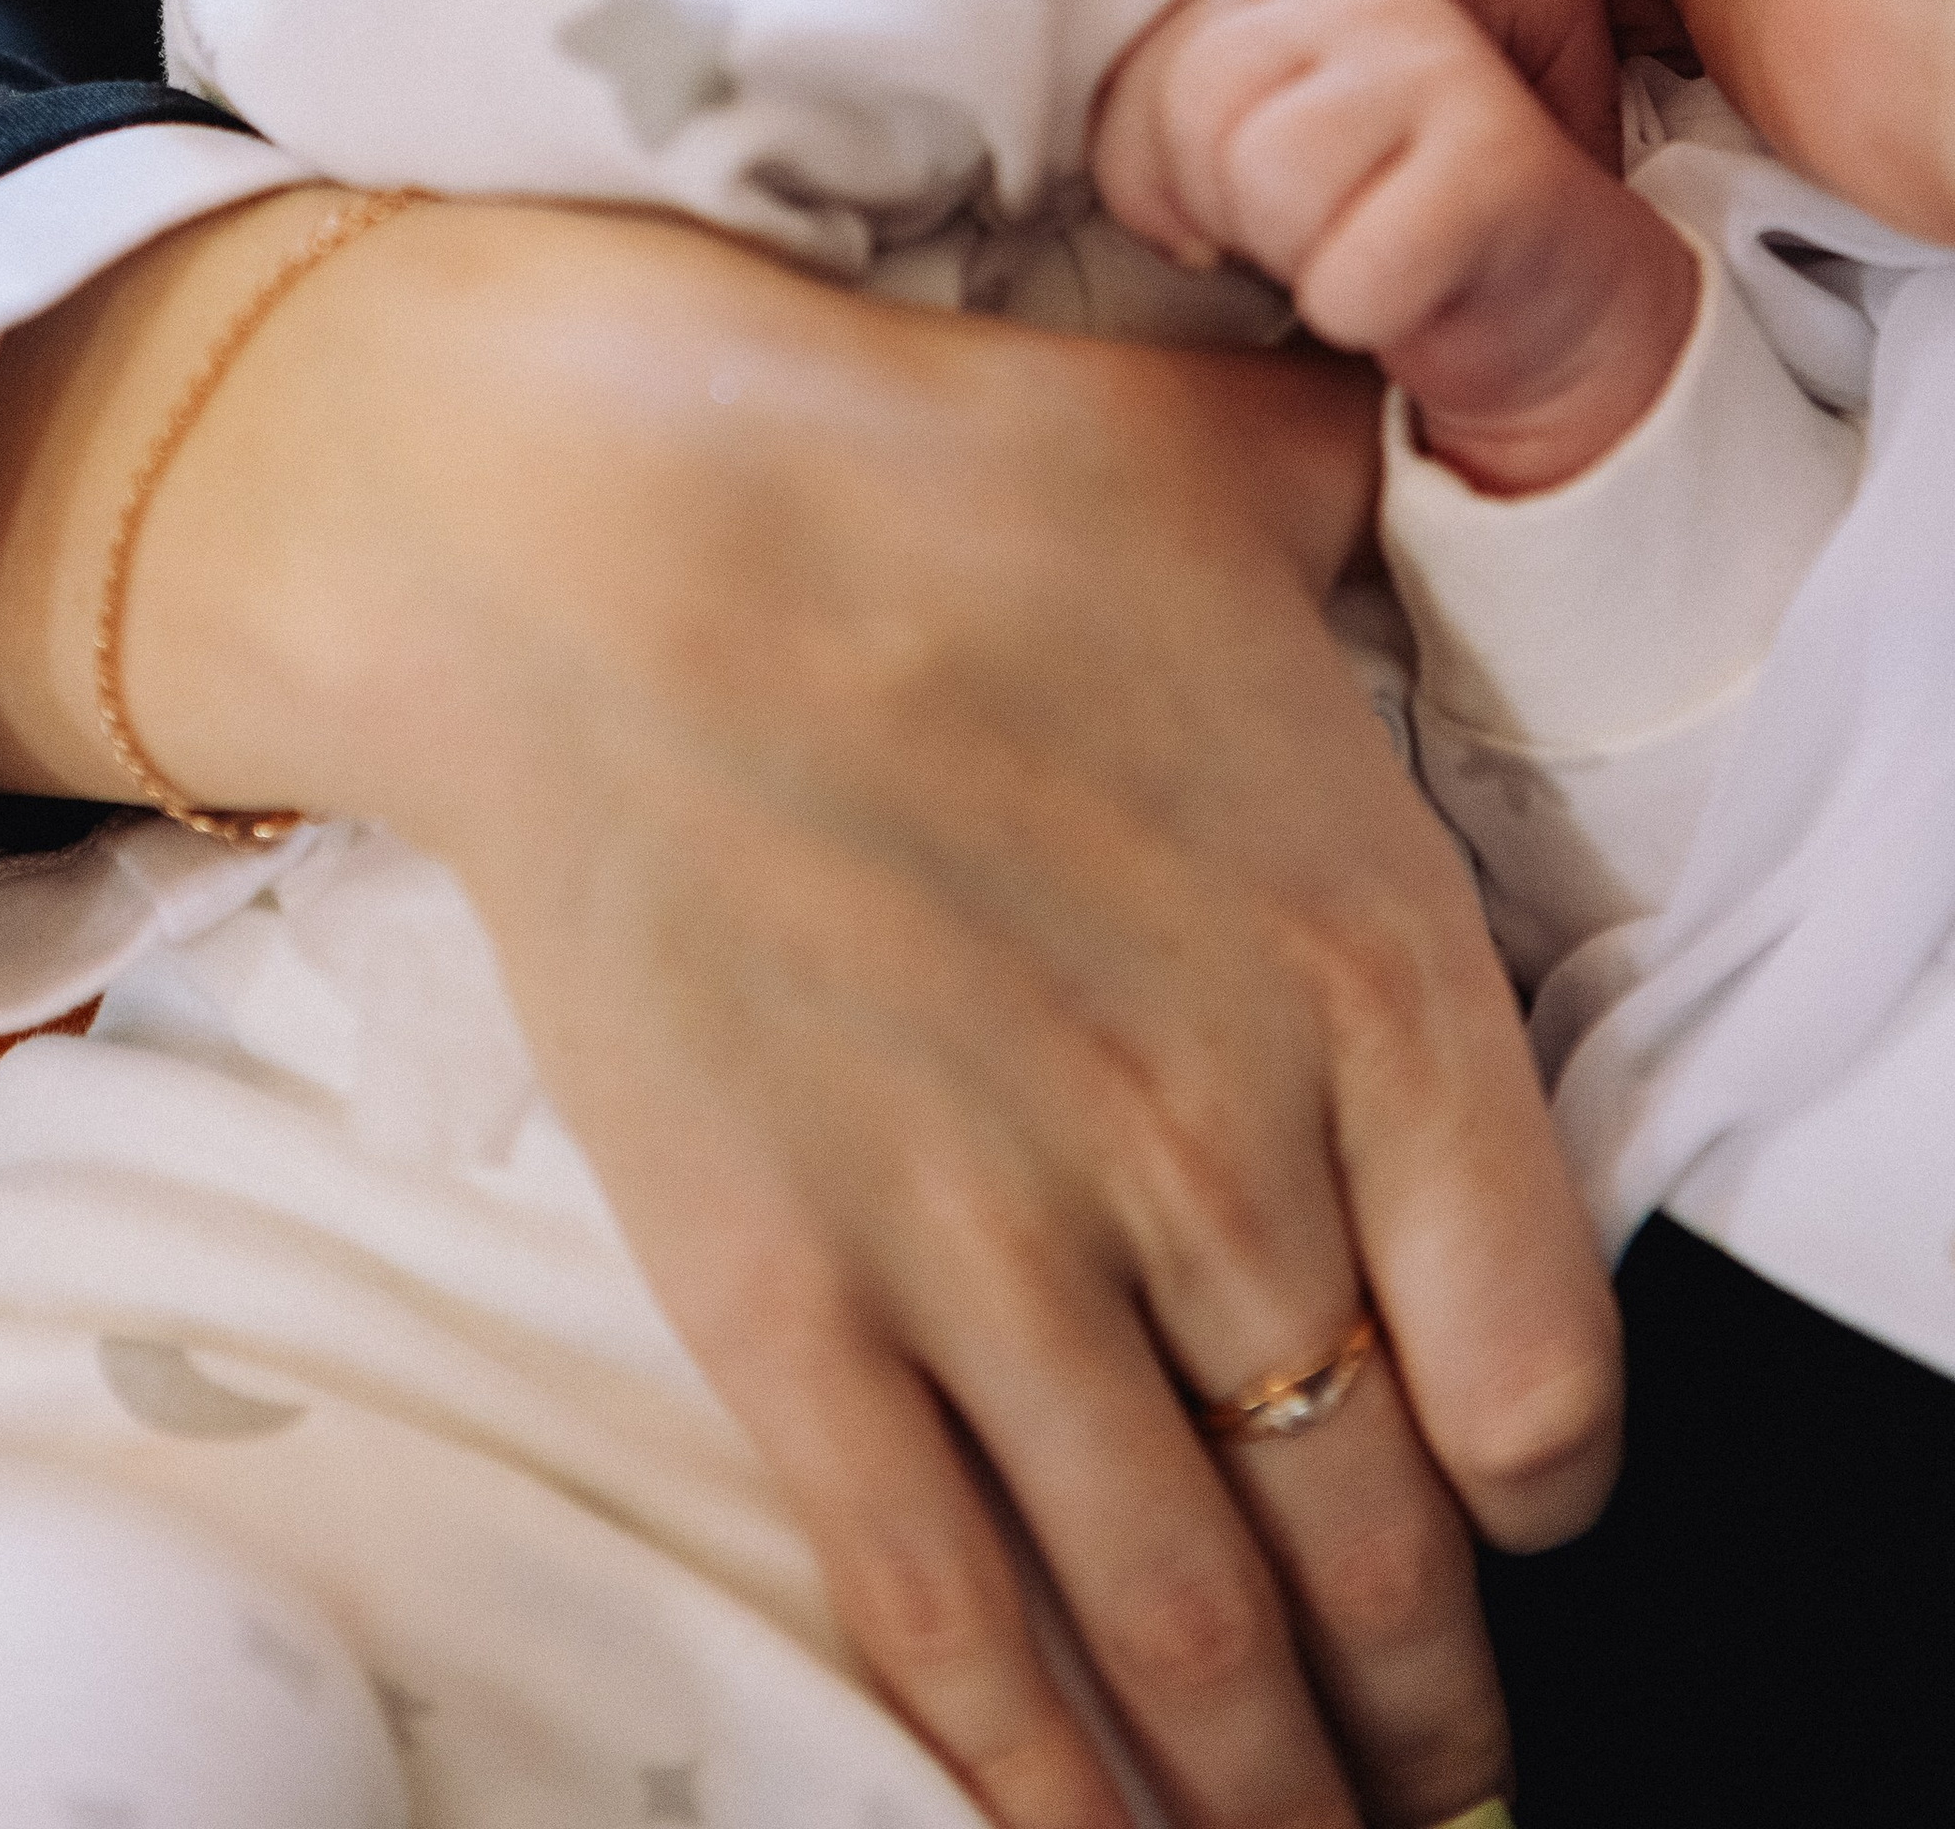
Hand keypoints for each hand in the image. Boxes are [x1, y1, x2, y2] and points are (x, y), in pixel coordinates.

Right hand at [0, 189, 1618, 1828]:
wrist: (587, 529)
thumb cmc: (918, 474)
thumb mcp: (1226, 452)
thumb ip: (1372, 504)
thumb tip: (1446, 438)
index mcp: (1367, 962)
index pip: (1542, 1367)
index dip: (1545, 1474)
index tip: (1513, 1497)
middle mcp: (1217, 1154)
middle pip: (1376, 1549)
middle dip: (1420, 1709)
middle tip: (1432, 1775)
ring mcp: (996, 1256)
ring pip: (1184, 1629)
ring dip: (1258, 1788)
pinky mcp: (785, 1311)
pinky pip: (946, 1613)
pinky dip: (1030, 1774)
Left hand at [1093, 0, 1697, 495]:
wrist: (1551, 319)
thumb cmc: (1369, 236)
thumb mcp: (1242, 164)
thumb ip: (1161, 123)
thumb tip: (1115, 172)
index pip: (1134, 79)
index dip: (1162, 185)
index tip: (1238, 216)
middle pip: (1197, 114)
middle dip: (1235, 216)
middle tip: (1313, 236)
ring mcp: (1442, 64)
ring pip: (1268, 178)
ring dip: (1302, 259)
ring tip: (1361, 251)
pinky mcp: (1501, 163)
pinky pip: (1353, 270)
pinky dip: (1363, 312)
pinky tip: (1409, 300)